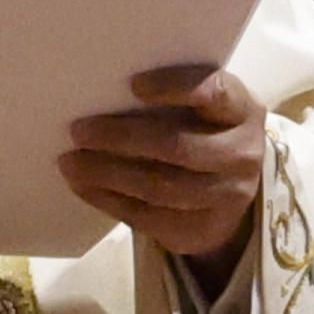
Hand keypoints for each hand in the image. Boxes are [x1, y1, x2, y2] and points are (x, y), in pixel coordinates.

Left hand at [60, 65, 265, 281]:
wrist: (229, 190)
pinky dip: (108, 200)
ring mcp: (226, 196)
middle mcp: (242, 153)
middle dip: (123, 138)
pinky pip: (148, 216)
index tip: (133, 85)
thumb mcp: (202, 109)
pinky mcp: (200, 228)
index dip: (175, 88)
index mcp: (243, 110)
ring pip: (160, 187)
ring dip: (108, 174)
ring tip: (71, 162)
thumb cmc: (203, 132)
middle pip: (179, 147)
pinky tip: (83, 185)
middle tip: (78, 130)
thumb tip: (101, 92)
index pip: (216, 92)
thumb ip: (171, 99)